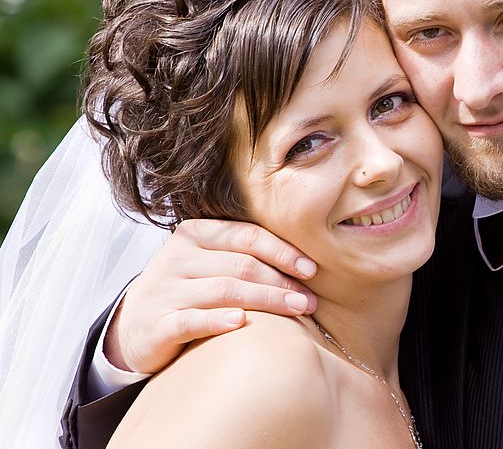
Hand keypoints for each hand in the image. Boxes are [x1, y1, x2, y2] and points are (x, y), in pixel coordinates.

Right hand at [104, 219, 317, 373]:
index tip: (311, 269)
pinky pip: (191, 320)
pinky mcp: (157, 325)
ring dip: (267, 300)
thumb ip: (242, 254)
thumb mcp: (207, 262)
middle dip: (282, 282)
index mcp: (194, 234)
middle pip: (242, 265)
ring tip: (297, 311)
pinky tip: (241, 322)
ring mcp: (165, 291)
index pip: (247, 236)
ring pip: (224, 291)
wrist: (133, 326)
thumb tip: (303, 263)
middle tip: (310, 299)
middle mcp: (177, 258)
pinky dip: (218, 320)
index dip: (282, 252)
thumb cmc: (185, 290)